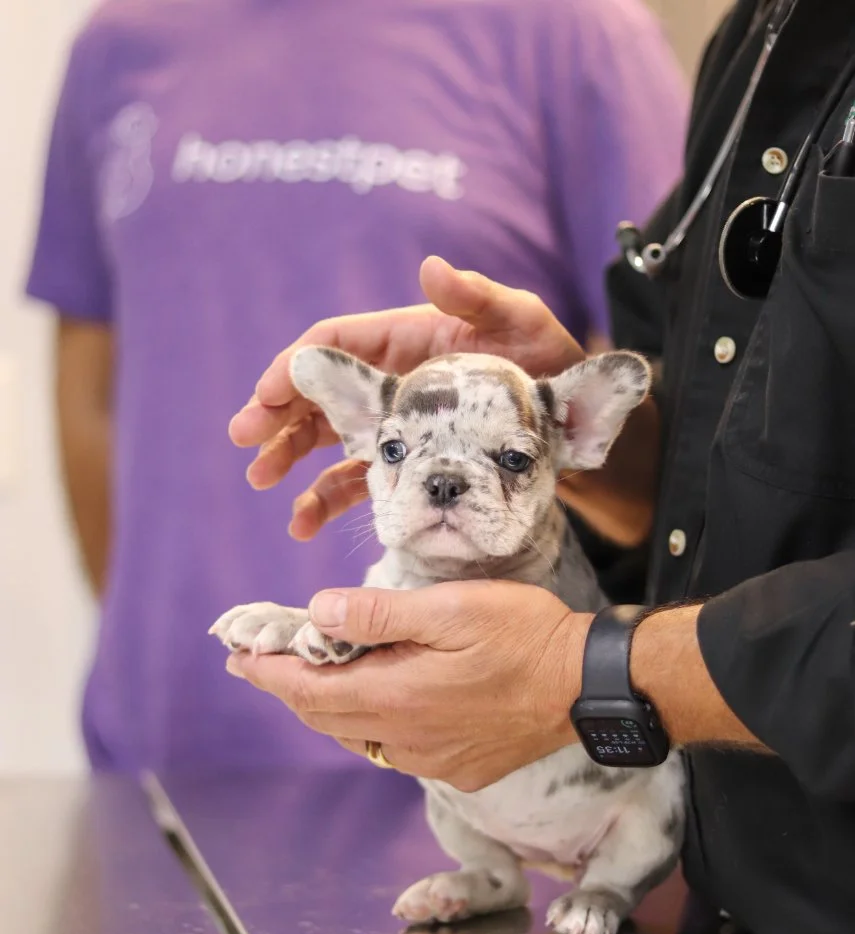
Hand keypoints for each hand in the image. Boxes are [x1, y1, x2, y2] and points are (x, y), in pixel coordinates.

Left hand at [226, 581, 592, 790]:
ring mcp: (433, 759)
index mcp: (397, 695)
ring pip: (357, 736)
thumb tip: (318, 613)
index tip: (239, 654)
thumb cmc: (524, 635)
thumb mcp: (450, 609)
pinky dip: (369, 725)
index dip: (268, 672)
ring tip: (314, 676)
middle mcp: (406, 738)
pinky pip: (394, 750)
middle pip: (325, 717)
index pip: (309, 690)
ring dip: (328, 707)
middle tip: (265, 660)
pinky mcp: (458, 768)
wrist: (585, 684)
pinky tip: (378, 702)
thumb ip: (379, 614)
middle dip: (289, 688)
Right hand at [229, 256, 583, 538]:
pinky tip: (304, 522)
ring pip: (328, 440)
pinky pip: (358, 480)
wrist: (573, 422)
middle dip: (277, 415)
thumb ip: (478, 297)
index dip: (294, 367)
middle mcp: (392, 381)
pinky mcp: (409, 464)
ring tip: (263, 481)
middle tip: (245, 441)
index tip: (264, 395)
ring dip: (291, 459)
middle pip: (319, 394)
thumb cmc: (549, 361)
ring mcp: (397, 426)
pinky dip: (327, 499)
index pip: (334, 344)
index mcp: (406, 338)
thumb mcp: (523, 320)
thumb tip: (429, 268)